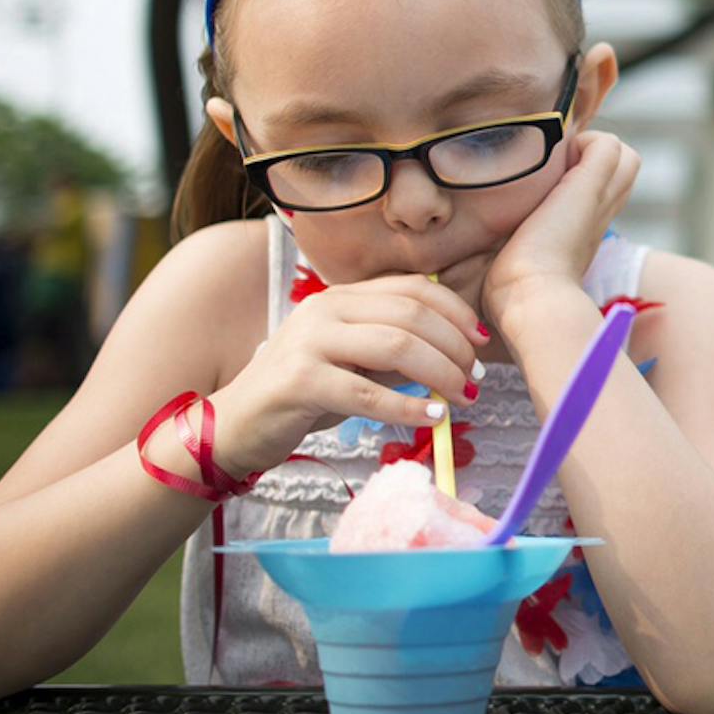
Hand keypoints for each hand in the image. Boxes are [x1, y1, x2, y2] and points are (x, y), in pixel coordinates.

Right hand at [214, 275, 484, 473]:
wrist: (233, 424)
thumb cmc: (301, 393)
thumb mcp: (351, 360)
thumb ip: (392, 349)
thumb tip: (456, 356)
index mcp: (341, 296)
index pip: (413, 288)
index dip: (455, 311)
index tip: (481, 340)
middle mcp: (325, 309)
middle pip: (412, 315)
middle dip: (455, 346)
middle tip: (475, 377)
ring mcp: (310, 342)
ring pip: (396, 346)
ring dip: (441, 373)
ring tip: (462, 396)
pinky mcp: (299, 381)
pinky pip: (368, 392)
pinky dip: (409, 407)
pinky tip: (432, 418)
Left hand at [479, 129, 639, 330]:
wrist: (528, 302)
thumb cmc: (502, 300)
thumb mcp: (488, 267)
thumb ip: (474, 252)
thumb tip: (429, 247)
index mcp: (578, 235)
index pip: (600, 193)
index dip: (580, 179)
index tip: (547, 183)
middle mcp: (596, 216)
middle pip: (620, 168)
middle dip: (590, 158)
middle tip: (555, 162)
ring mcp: (597, 200)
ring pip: (620, 156)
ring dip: (591, 149)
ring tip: (556, 157)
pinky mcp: (589, 186)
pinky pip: (604, 144)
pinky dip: (584, 140)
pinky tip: (554, 152)